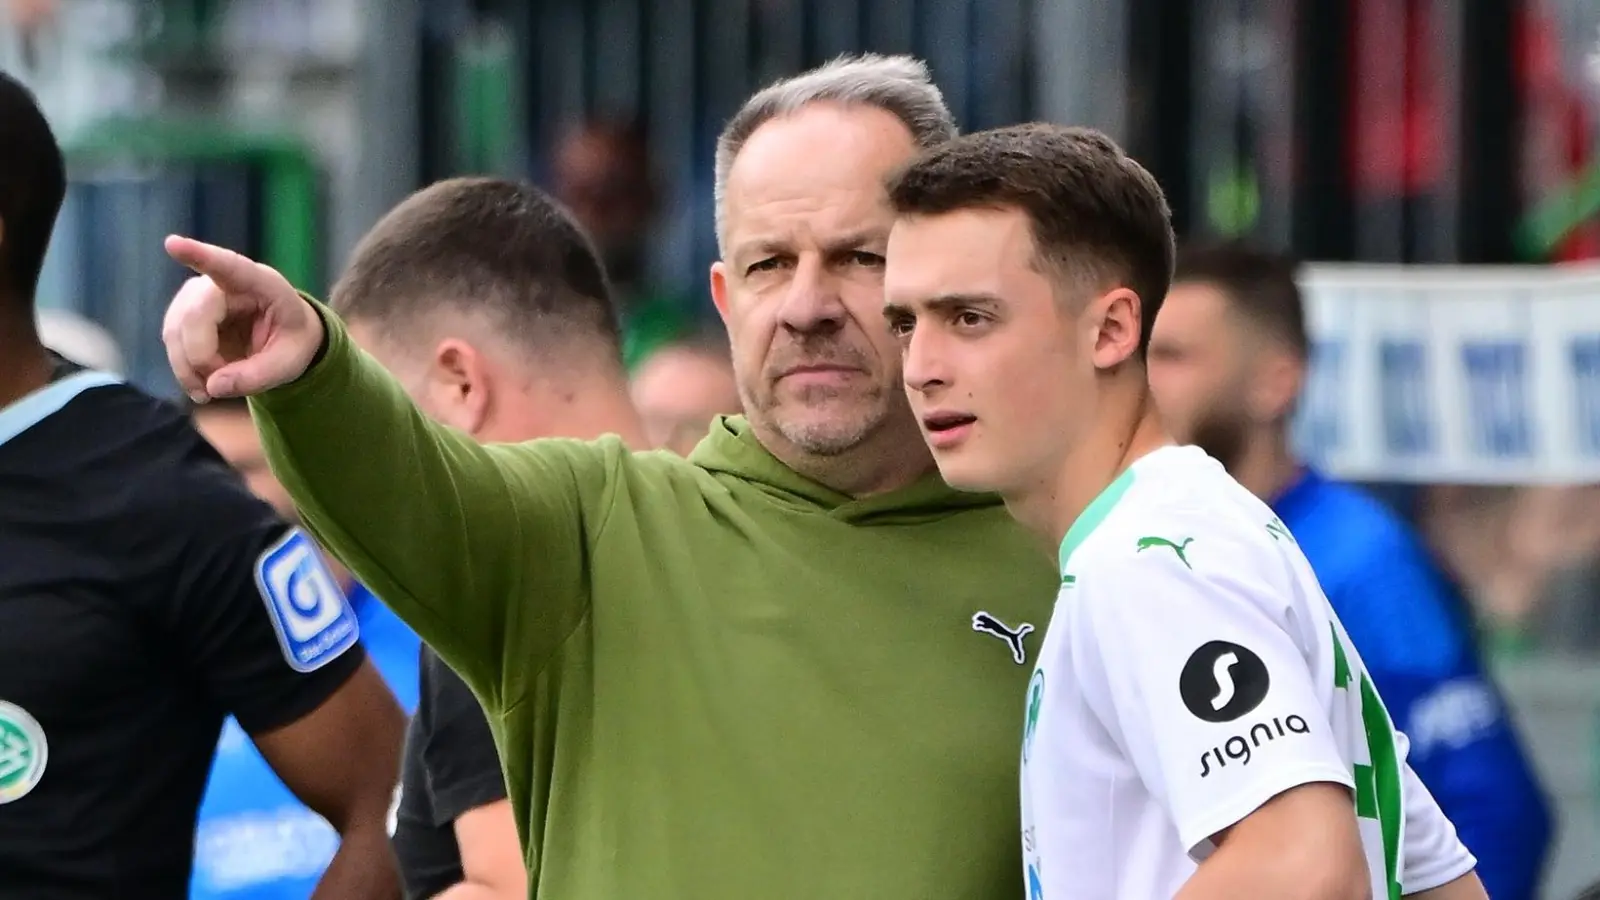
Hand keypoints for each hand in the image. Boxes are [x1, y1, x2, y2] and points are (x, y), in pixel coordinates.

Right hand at [162, 235, 324, 402]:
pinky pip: (172, 342)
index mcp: (263, 284)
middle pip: (194, 317)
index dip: (200, 256)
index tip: (173, 244)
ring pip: (175, 331)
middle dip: (202, 359)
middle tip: (220, 389)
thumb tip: (213, 386)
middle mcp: (224, 283)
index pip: (229, 266)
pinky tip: (202, 385)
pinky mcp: (183, 313)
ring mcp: (198, 296)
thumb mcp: (289, 363)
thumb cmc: (291, 341)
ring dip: (190, 369)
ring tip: (214, 390)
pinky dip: (184, 370)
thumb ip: (257, 376)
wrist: (283, 337)